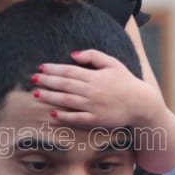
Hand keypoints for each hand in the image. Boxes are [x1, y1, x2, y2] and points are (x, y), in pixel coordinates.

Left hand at [32, 49, 164, 128]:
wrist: (141, 104)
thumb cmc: (126, 82)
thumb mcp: (113, 63)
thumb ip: (93, 56)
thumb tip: (72, 54)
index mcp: (95, 76)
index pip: (69, 71)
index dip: (53, 69)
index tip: (40, 68)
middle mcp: (92, 90)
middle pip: (65, 85)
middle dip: (47, 81)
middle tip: (33, 79)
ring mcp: (94, 106)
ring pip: (67, 101)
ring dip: (50, 97)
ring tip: (36, 94)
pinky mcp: (96, 120)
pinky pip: (76, 118)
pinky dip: (64, 117)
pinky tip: (52, 114)